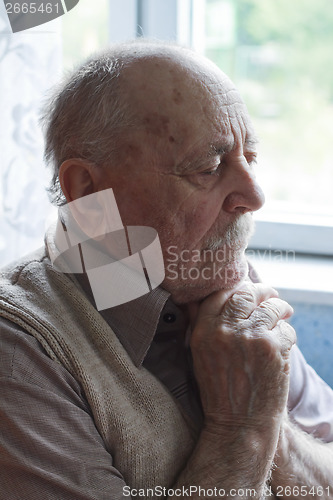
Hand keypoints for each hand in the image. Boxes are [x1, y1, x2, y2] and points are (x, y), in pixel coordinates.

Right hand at [188, 282, 295, 435]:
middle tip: (271, 295)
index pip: (221, 293)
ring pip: (272, 307)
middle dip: (263, 291)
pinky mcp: (274, 348)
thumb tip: (193, 299)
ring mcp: (251, 337)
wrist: (239, 424)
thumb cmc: (219, 390)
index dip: (237, 287)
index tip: (247, 290)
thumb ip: (198, 324)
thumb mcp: (199, 354)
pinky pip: (286, 329)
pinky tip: (283, 343)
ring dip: (281, 309)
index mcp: (203, 330)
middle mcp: (225, 330)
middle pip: (247, 294)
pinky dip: (288, 333)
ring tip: (284, 312)